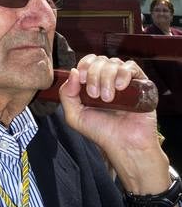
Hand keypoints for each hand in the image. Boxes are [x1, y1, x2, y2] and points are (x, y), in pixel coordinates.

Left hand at [60, 55, 168, 193]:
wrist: (125, 145)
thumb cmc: (102, 132)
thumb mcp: (76, 116)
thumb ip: (66, 94)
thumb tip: (73, 72)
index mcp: (93, 83)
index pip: (88, 62)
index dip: (84, 65)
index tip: (82, 79)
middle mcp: (108, 79)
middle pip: (99, 61)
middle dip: (94, 75)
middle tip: (95, 95)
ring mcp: (124, 80)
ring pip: (113, 63)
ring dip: (107, 77)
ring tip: (108, 98)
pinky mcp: (140, 84)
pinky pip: (131, 67)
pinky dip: (123, 73)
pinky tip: (121, 87)